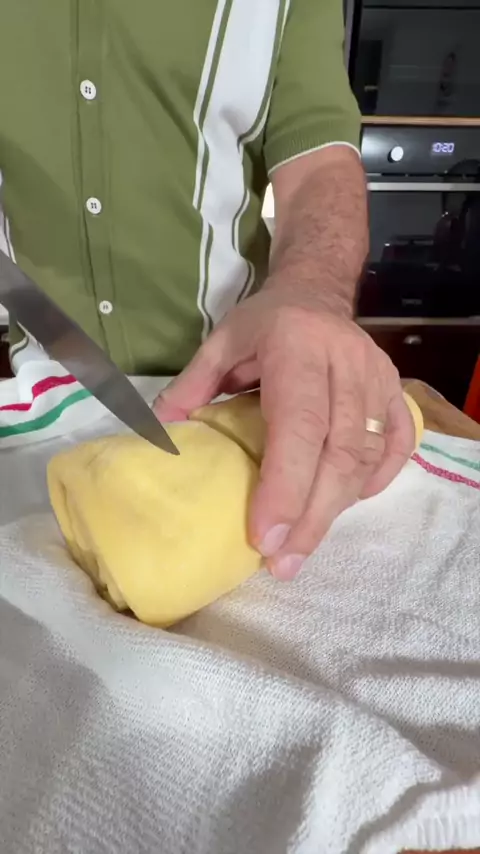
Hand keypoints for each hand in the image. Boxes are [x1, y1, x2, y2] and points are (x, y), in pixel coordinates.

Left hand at [153, 287, 414, 579]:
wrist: (317, 291)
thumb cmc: (264, 322)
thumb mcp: (220, 342)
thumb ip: (190, 386)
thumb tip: (157, 435)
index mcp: (298, 347)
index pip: (300, 425)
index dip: (286, 485)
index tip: (266, 537)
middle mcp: (346, 363)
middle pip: (338, 453)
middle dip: (311, 516)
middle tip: (283, 564)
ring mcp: (378, 378)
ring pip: (365, 457)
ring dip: (335, 509)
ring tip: (301, 550)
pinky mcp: (394, 391)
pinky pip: (394, 446)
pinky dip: (373, 482)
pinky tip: (343, 506)